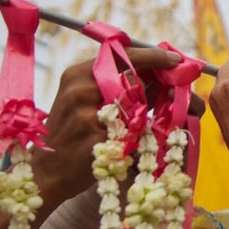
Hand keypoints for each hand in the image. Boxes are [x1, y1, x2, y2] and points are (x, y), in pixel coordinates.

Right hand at [32, 47, 182, 205]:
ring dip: (157, 109)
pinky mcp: (95, 141)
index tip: (176, 58)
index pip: (122, 55)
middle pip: (134, 77)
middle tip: (182, 85)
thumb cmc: (70, 135)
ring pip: (137, 106)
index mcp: (78, 74)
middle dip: (162, 81)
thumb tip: (158, 74)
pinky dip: (144, 136)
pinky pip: (132, 134)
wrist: (46, 173)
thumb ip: (115, 85)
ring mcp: (86, 115)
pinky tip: (150, 139)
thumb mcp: (85, 101)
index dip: (153, 56)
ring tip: (172, 112)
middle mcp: (80, 89)